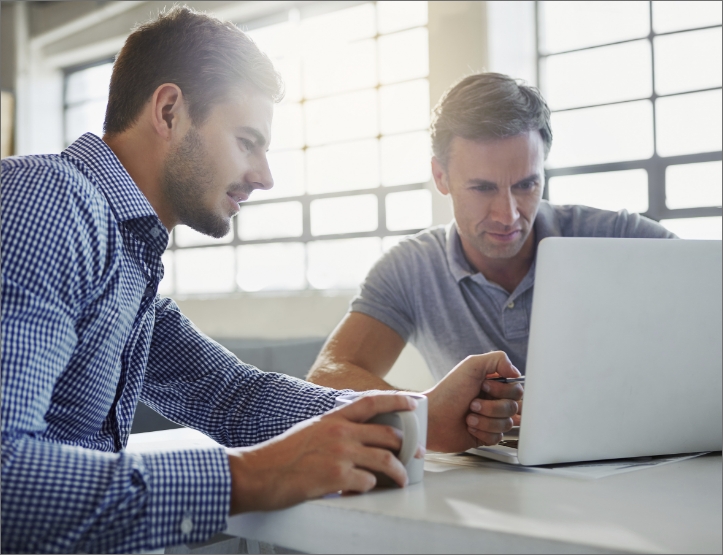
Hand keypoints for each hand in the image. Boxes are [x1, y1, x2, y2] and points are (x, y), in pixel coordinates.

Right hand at [226, 394, 421, 513]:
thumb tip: (357, 439)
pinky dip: (371, 488)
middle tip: (415, 454)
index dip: (396, 401)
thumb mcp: (310, 431)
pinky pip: (368, 482)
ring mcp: (339, 454)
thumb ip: (334, 430)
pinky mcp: (336, 477)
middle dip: (407, 446)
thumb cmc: (281, 455)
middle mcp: (339, 433)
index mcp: (332, 419)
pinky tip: (364, 489)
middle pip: (388, 434)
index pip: (371, 402)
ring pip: (386, 460)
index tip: (413, 403)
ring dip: (398, 472)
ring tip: (400, 479)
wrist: (258, 473)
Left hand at [423, 352, 522, 451]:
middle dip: (492, 407)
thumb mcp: (471, 366)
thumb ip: (497, 359)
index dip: (502, 391)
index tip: (483, 386)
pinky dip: (482, 432)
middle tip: (473, 403)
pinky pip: (498, 437)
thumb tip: (517, 372)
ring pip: (507, 424)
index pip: (517, 390)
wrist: (432, 418)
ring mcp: (490, 419)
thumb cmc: (448, 392)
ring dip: (486, 420)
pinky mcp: (486, 436)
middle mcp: (493, 401)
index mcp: (492, 384)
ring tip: (469, 415)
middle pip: (515, 407)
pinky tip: (470, 426)